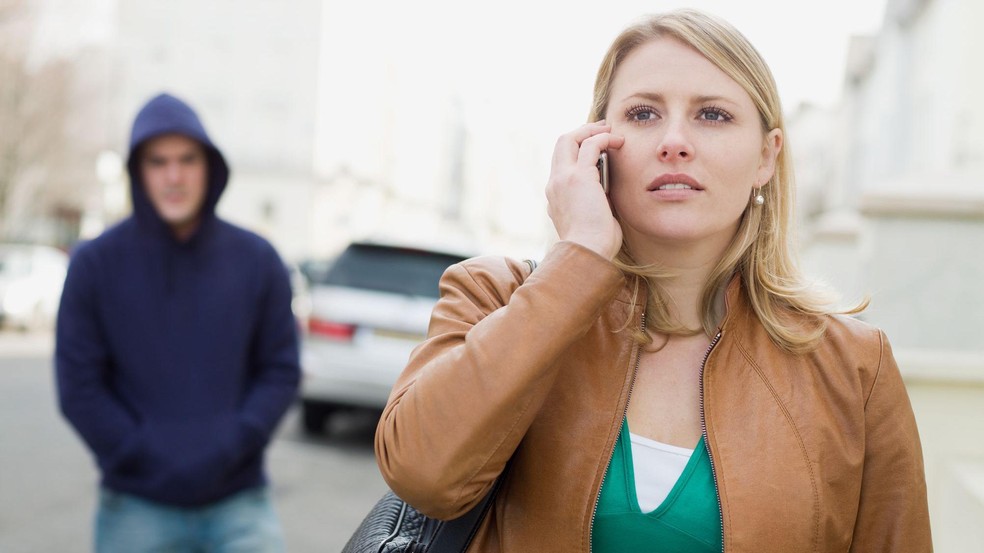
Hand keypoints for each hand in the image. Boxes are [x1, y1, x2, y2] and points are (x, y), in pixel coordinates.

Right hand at [546, 121, 624, 259]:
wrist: (588, 252)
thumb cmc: (595, 244)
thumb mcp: (591, 220)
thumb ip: (594, 203)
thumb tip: (607, 194)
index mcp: (555, 195)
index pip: (560, 162)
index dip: (576, 150)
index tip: (596, 147)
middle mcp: (554, 184)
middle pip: (560, 144)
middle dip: (581, 132)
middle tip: (602, 130)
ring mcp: (563, 179)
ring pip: (569, 139)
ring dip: (591, 130)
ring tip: (610, 131)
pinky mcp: (578, 177)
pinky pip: (590, 146)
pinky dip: (603, 138)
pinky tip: (618, 141)